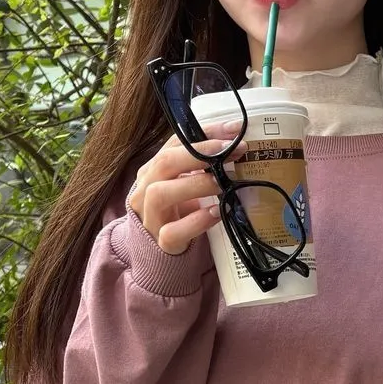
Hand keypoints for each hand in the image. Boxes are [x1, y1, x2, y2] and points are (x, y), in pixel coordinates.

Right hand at [128, 122, 244, 254]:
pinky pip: (173, 231)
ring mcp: (150, 217)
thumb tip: (236, 145)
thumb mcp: (184, 185)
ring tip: (222, 183)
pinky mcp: (162, 242)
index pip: (175, 143)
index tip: (234, 130)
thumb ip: (200, 167)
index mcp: (153, 170)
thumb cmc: (178, 213)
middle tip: (233, 151)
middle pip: (164, 163)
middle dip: (200, 154)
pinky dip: (196, 221)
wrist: (163, 253)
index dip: (205, 133)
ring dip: (194, 184)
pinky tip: (216, 214)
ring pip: (161, 194)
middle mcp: (146, 189)